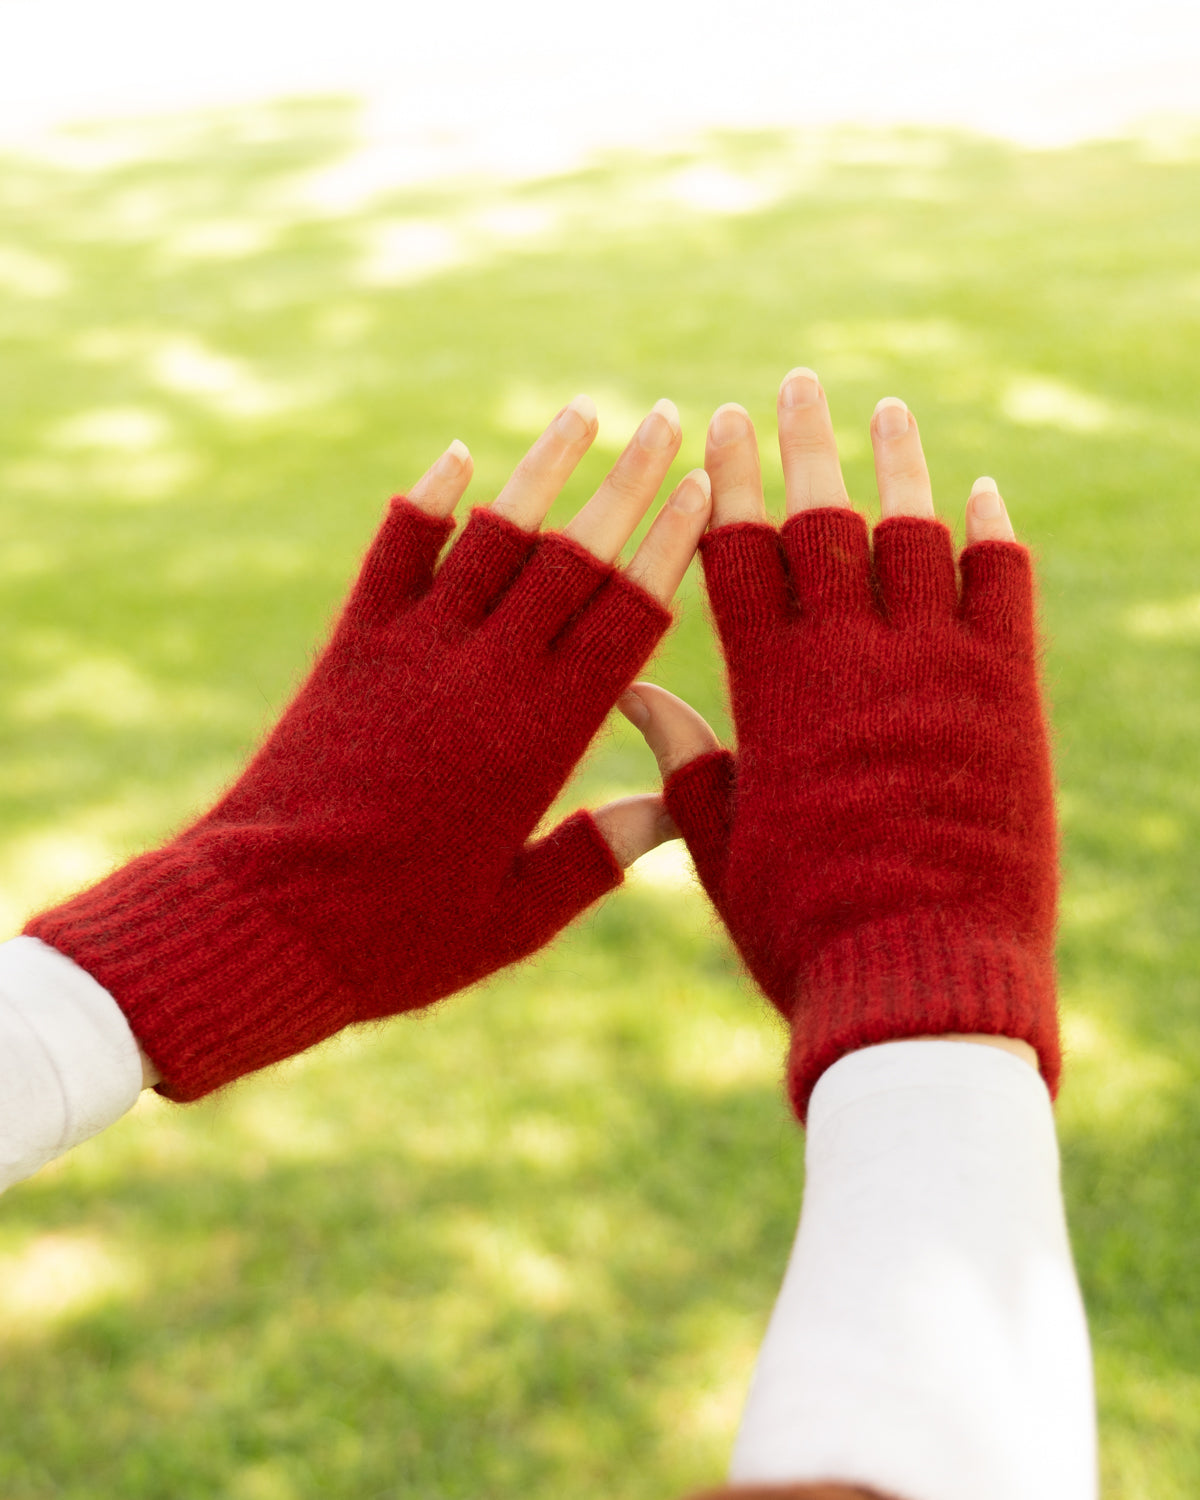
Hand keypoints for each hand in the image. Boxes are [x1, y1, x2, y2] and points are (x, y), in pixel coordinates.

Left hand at [31, 395, 713, 1100]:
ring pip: (494, 534)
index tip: (707, 487)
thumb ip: (598, 854)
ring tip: (585, 415)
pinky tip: (458, 456)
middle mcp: (487, 672)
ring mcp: (415, 649)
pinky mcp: (353, 646)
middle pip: (576, 554)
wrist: (263, 920)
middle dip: (630, 481)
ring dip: (543, 468)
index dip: (675, 545)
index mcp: (545, 734)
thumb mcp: (517, 915)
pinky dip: (429, 500)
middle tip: (668, 419)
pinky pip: (397, 551)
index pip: (630, 614)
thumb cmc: (398, 934)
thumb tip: (671, 809)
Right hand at [643, 372, 1056, 1119]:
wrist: (920, 981)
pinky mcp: (1005, 694)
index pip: (735, 555)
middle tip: (795, 387)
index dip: (722, 486)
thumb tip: (632, 695)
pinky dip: (991, 533)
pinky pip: (1003, 585)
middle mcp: (851, 658)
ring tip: (883, 409)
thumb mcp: (721, 845)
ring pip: (914, 531)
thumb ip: (685, 759)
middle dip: (802, 445)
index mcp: (770, 691)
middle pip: (822, 519)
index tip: (715, 429)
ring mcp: (935, 668)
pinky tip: (980, 491)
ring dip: (896, 463)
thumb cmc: (803, 925)